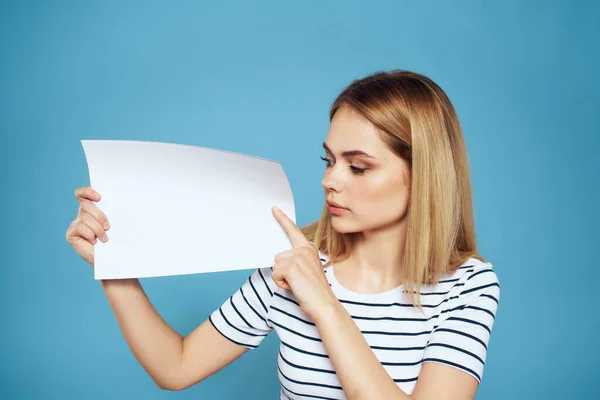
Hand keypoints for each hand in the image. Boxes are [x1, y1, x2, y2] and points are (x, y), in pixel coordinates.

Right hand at [65, 186, 110, 266]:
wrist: (111, 258)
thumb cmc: (115, 240)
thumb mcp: (115, 223)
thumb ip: (112, 212)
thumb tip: (121, 203)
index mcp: (92, 209)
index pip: (82, 194)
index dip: (88, 192)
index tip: (99, 197)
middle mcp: (82, 214)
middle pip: (86, 205)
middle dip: (99, 216)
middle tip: (108, 226)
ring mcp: (75, 223)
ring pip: (85, 217)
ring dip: (97, 228)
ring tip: (104, 238)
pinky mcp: (71, 233)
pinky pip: (80, 227)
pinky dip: (90, 234)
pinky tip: (94, 241)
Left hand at [271, 206, 336, 320]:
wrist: (323, 304)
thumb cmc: (314, 291)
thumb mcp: (308, 270)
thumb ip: (297, 260)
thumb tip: (280, 258)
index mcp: (309, 249)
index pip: (294, 231)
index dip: (282, 219)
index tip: (274, 208)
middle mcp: (304, 250)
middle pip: (278, 256)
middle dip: (283, 271)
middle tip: (299, 281)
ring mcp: (297, 257)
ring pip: (276, 266)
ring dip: (282, 278)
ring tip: (297, 284)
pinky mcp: (291, 266)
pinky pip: (275, 274)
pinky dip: (281, 284)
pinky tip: (294, 287)